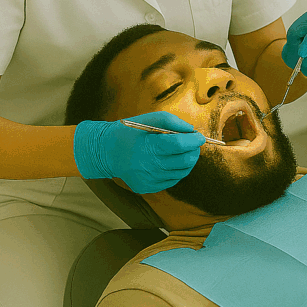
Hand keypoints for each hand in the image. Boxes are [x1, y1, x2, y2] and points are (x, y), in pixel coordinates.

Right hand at [73, 111, 205, 193]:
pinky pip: (172, 180)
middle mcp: (148, 166)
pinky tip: (169, 161)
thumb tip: (192, 131)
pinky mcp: (148, 188)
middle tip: (194, 144)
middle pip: (184, 161)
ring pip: (181, 173)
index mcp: (148, 146)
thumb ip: (173, 122)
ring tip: (182, 152)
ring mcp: (148, 180)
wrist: (107, 152)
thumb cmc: (131, 132)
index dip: (194, 140)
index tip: (199, 137)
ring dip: (187, 161)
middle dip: (194, 151)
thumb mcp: (150, 119)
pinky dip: (176, 170)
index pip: (179, 145)